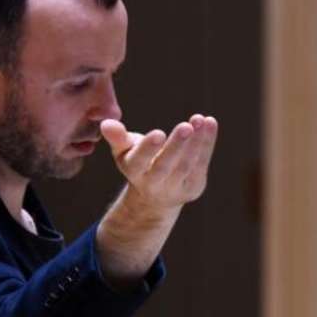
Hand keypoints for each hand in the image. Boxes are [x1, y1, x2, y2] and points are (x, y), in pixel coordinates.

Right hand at [100, 114, 217, 210]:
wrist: (155, 196)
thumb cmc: (138, 163)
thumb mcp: (124, 151)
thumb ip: (117, 137)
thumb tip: (106, 123)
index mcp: (134, 171)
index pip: (139, 161)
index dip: (148, 148)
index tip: (158, 133)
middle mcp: (153, 183)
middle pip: (165, 165)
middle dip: (176, 146)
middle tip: (186, 126)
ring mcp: (175, 188)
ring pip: (186, 165)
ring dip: (196, 142)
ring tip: (201, 120)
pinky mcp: (193, 187)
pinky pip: (201, 164)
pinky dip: (207, 143)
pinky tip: (210, 123)